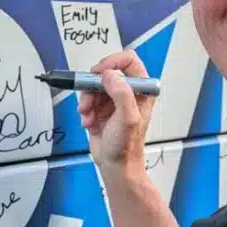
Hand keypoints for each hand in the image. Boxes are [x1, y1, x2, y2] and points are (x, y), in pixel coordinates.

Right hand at [77, 50, 156, 172]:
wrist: (115, 165)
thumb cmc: (126, 147)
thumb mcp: (127, 119)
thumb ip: (121, 94)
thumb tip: (109, 75)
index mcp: (142, 90)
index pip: (128, 61)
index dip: (112, 62)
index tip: (99, 73)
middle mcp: (128, 92)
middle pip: (106, 73)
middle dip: (93, 86)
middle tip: (89, 99)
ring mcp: (113, 100)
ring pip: (93, 86)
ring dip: (87, 100)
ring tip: (88, 115)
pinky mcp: (101, 108)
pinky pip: (87, 98)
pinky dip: (85, 110)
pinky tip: (89, 122)